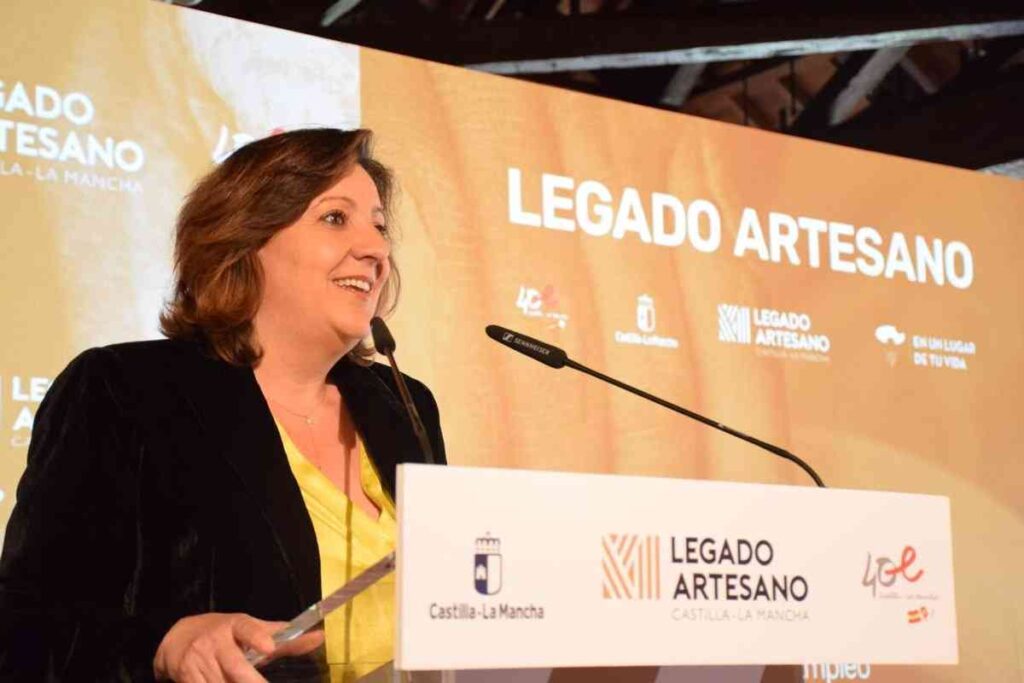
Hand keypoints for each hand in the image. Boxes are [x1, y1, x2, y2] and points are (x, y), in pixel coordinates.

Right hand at [153, 612, 324, 681]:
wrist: (179, 636)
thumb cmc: (226, 635)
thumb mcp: (253, 630)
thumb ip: (286, 638)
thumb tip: (321, 636)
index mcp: (236, 624)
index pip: (248, 628)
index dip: (257, 637)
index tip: (268, 648)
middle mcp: (216, 639)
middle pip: (237, 668)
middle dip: (250, 682)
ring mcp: (198, 658)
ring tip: (240, 682)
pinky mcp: (185, 674)